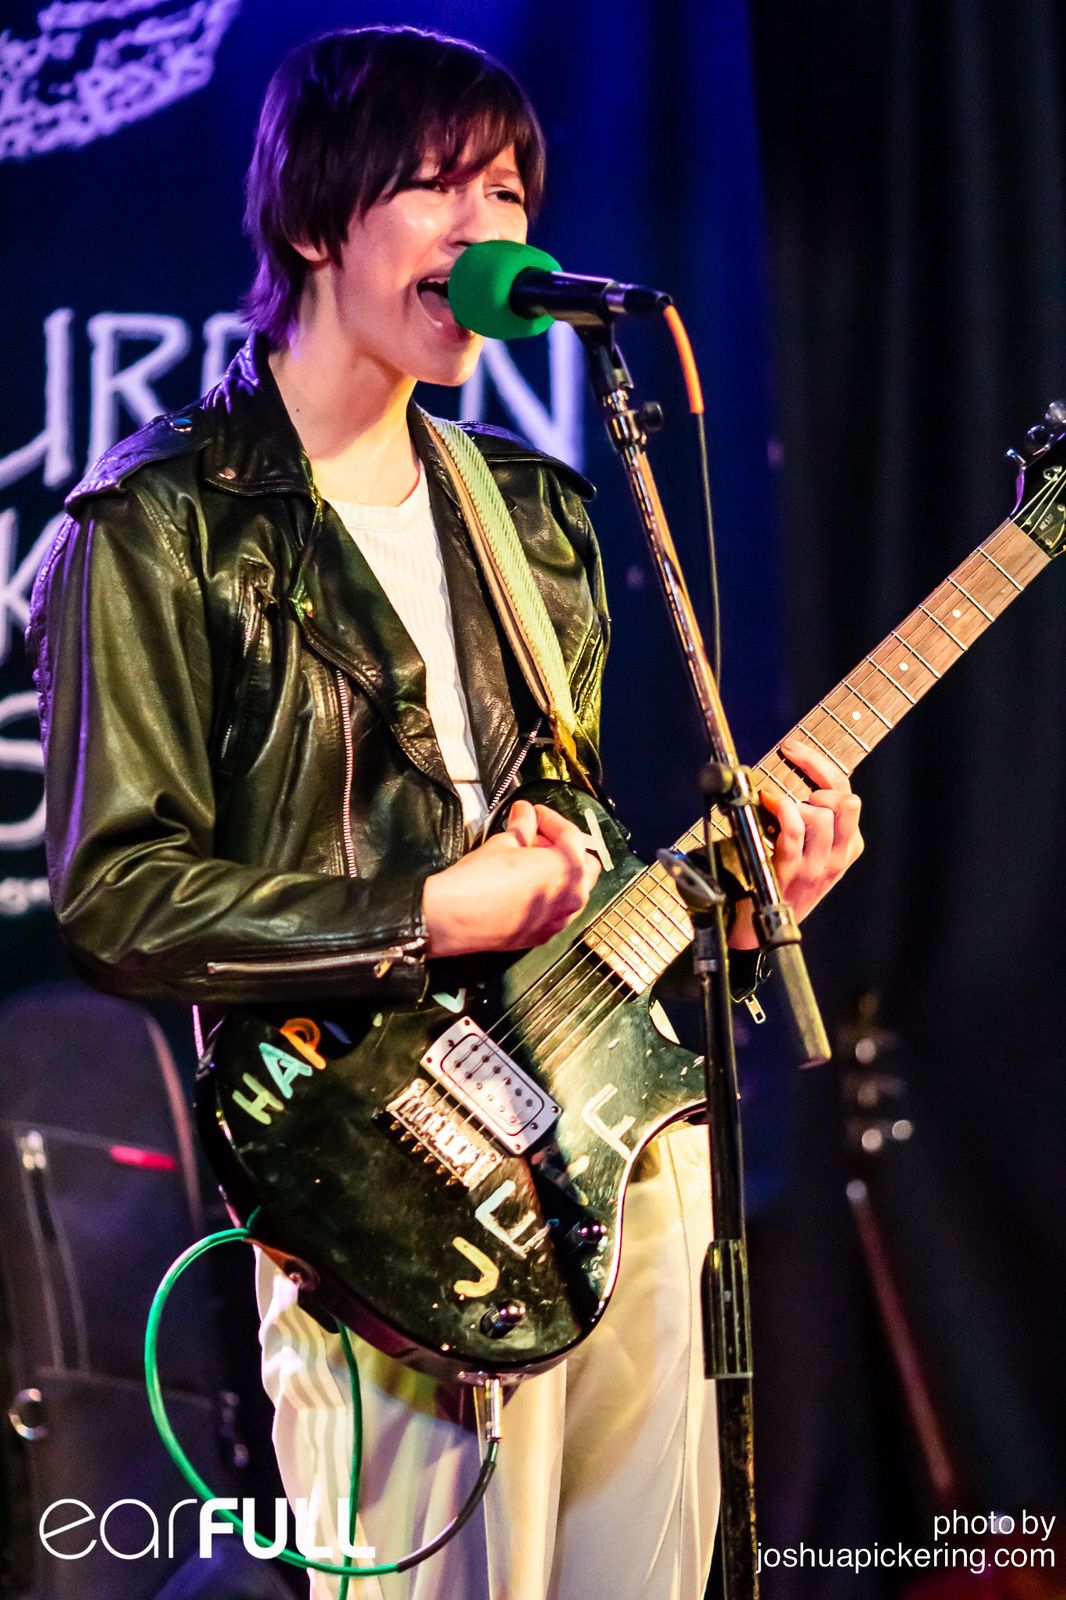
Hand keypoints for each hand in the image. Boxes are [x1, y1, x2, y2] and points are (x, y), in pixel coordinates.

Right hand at [422, 800, 601, 957]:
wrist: (456, 917)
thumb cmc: (481, 880)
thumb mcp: (505, 842)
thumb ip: (523, 826)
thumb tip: (525, 814)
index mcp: (568, 868)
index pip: (570, 835)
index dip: (550, 819)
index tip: (535, 813)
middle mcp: (572, 897)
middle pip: (583, 864)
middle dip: (563, 848)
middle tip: (536, 837)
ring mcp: (559, 920)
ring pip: (572, 890)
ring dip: (558, 873)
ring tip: (528, 862)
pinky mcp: (542, 935)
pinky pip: (555, 911)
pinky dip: (547, 895)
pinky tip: (524, 887)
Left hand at [729, 738, 863, 949]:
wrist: (757, 928)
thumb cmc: (777, 879)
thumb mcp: (807, 848)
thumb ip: (809, 816)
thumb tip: (788, 771)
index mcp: (849, 846)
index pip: (846, 793)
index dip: (819, 765)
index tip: (792, 749)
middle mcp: (840, 856)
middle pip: (842, 800)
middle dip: (814, 780)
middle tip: (789, 779)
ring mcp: (818, 867)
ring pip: (821, 815)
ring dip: (795, 800)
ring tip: (776, 804)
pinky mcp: (793, 874)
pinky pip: (794, 832)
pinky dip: (781, 810)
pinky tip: (768, 802)